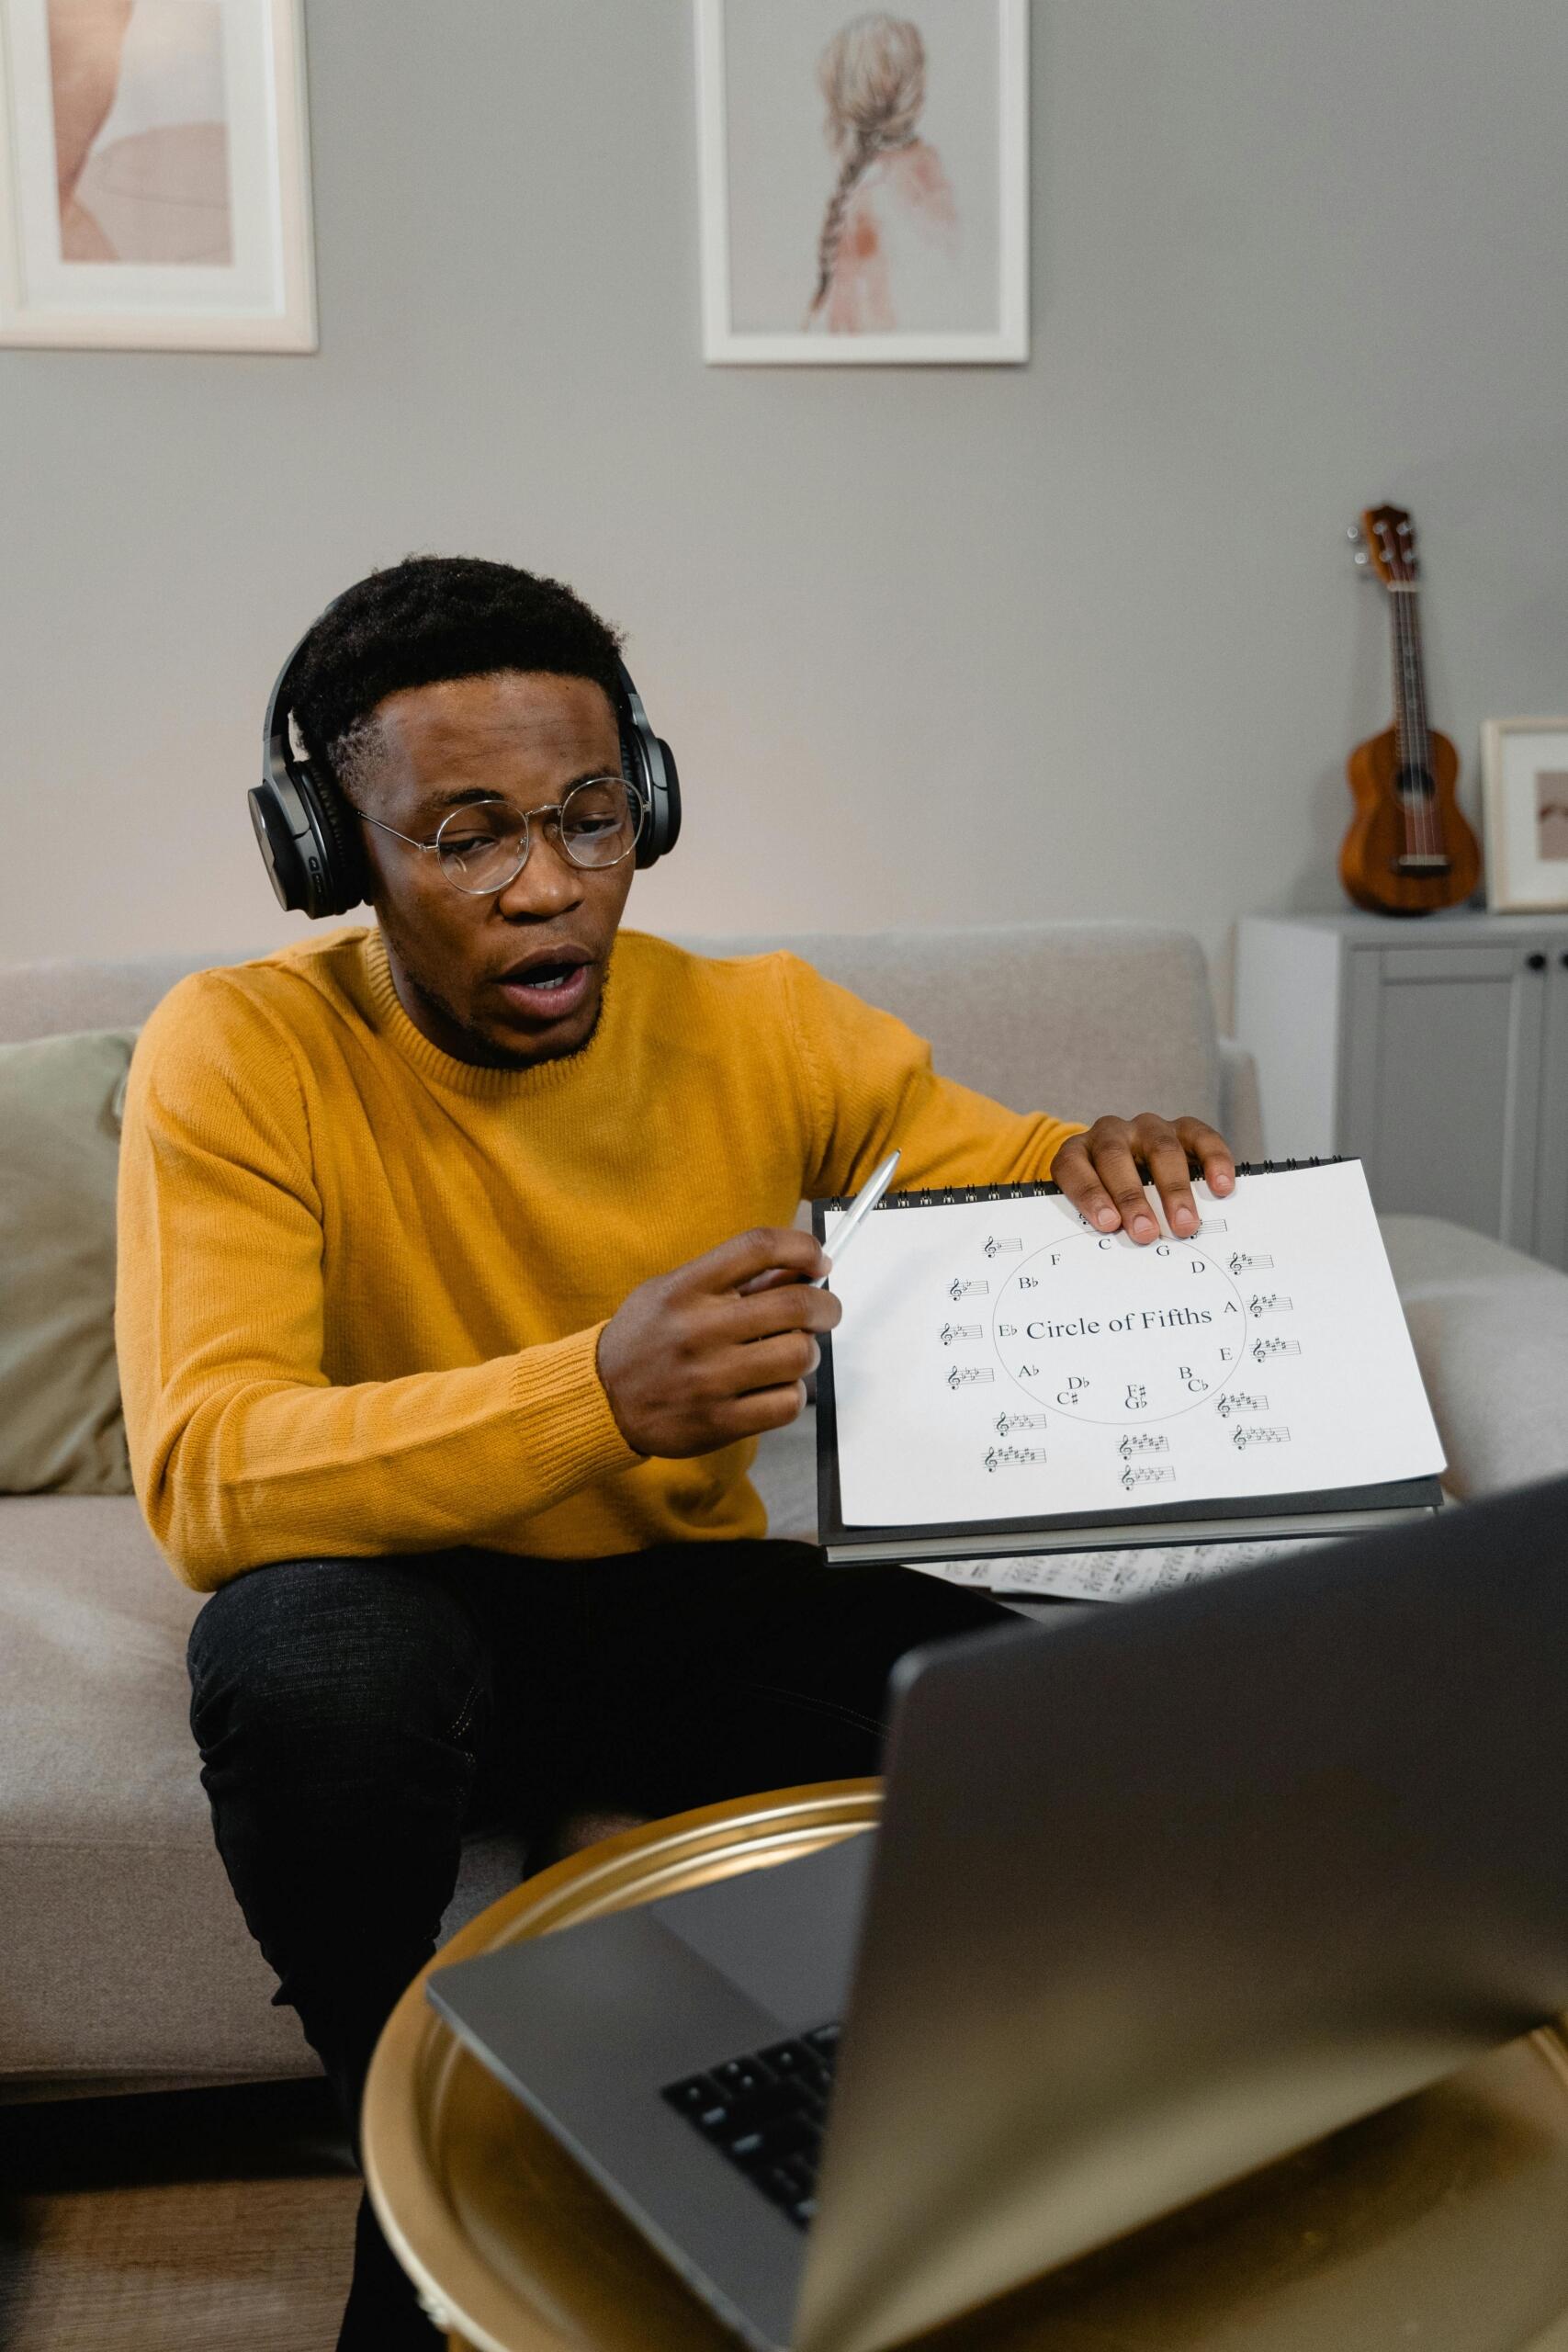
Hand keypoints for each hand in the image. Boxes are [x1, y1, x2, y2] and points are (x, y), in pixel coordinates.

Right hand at [596, 1227, 841, 1457]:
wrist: (601, 1398)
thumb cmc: (644, 1340)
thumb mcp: (673, 1292)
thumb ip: (731, 1280)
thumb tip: (799, 1273)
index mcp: (687, 1288)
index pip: (759, 1247)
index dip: (802, 1247)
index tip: (817, 1260)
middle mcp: (698, 1329)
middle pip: (794, 1304)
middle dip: (826, 1306)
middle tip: (826, 1312)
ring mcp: (709, 1378)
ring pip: (798, 1356)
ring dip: (807, 1353)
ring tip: (792, 1354)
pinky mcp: (718, 1421)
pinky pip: (786, 1403)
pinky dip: (793, 1394)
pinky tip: (776, 1388)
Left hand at [1050, 1115, 1235, 1244]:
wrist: (1136, 1171)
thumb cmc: (1113, 1200)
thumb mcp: (1100, 1210)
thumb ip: (1103, 1223)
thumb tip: (1114, 1259)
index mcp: (1079, 1152)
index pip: (1073, 1166)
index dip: (1088, 1193)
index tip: (1107, 1224)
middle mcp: (1111, 1134)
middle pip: (1115, 1157)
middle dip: (1131, 1198)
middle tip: (1145, 1233)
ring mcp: (1147, 1129)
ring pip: (1160, 1148)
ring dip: (1174, 1189)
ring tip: (1184, 1224)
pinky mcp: (1183, 1129)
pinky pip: (1201, 1137)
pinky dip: (1214, 1161)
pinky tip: (1220, 1187)